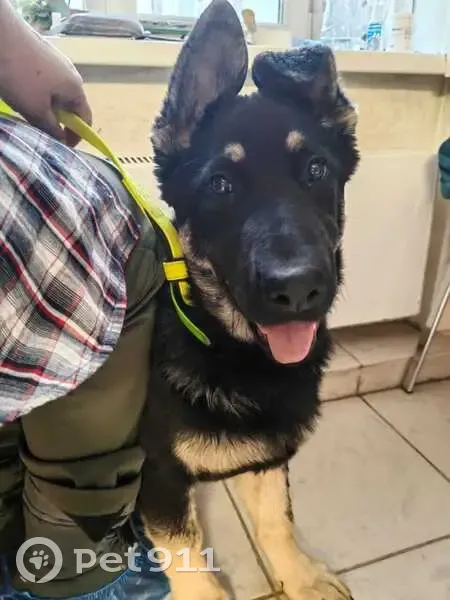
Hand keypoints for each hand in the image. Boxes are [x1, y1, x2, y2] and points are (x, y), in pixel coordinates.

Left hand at [0, 3, 91, 145]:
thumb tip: (62, 141)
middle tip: (42, 128)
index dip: (76, 136)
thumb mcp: (36, 111)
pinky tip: (23, 89)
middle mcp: (72, 74)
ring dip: (48, 104)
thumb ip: (52, 129)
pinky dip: (40, 90)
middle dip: (60, 120)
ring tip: (29, 108)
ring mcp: (58, 60)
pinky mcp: (44, 52)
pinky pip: (47, 78)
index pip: (86, 120)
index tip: (63, 146)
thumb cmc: (21, 77)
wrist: (0, 35)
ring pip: (57, 91)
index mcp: (76, 89)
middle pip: (71, 105)